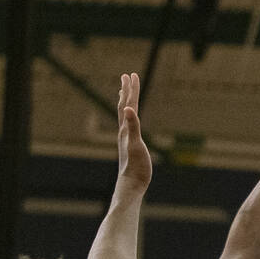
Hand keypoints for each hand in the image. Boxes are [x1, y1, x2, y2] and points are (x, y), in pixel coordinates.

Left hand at [116, 72, 152, 193]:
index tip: (132, 74)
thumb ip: (132, 126)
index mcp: (126, 128)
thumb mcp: (135, 144)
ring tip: (124, 93)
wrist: (131, 184)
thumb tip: (127, 109)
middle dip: (126, 90)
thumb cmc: (135, 167)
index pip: (129, 104)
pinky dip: (128, 117)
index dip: (131, 89)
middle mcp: (123, 130)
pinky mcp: (129, 145)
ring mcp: (125, 138)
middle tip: (126, 75)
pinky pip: (128, 126)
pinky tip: (129, 118)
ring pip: (124, 115)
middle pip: (124, 105)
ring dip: (125, 101)